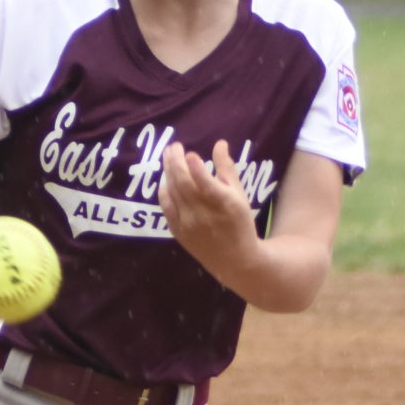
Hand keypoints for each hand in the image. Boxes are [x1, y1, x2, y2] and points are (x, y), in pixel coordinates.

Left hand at [158, 139, 258, 283]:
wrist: (235, 260)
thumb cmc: (240, 224)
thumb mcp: (240, 195)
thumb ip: (227, 169)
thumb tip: (219, 143)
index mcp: (223, 204)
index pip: (205, 182)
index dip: (195, 166)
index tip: (190, 153)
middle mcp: (203, 214)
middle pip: (183, 183)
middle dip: (175, 161)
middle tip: (173, 146)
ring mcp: (188, 223)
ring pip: (172, 192)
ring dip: (167, 172)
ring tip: (167, 156)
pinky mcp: (178, 231)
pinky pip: (166, 206)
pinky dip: (164, 190)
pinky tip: (166, 179)